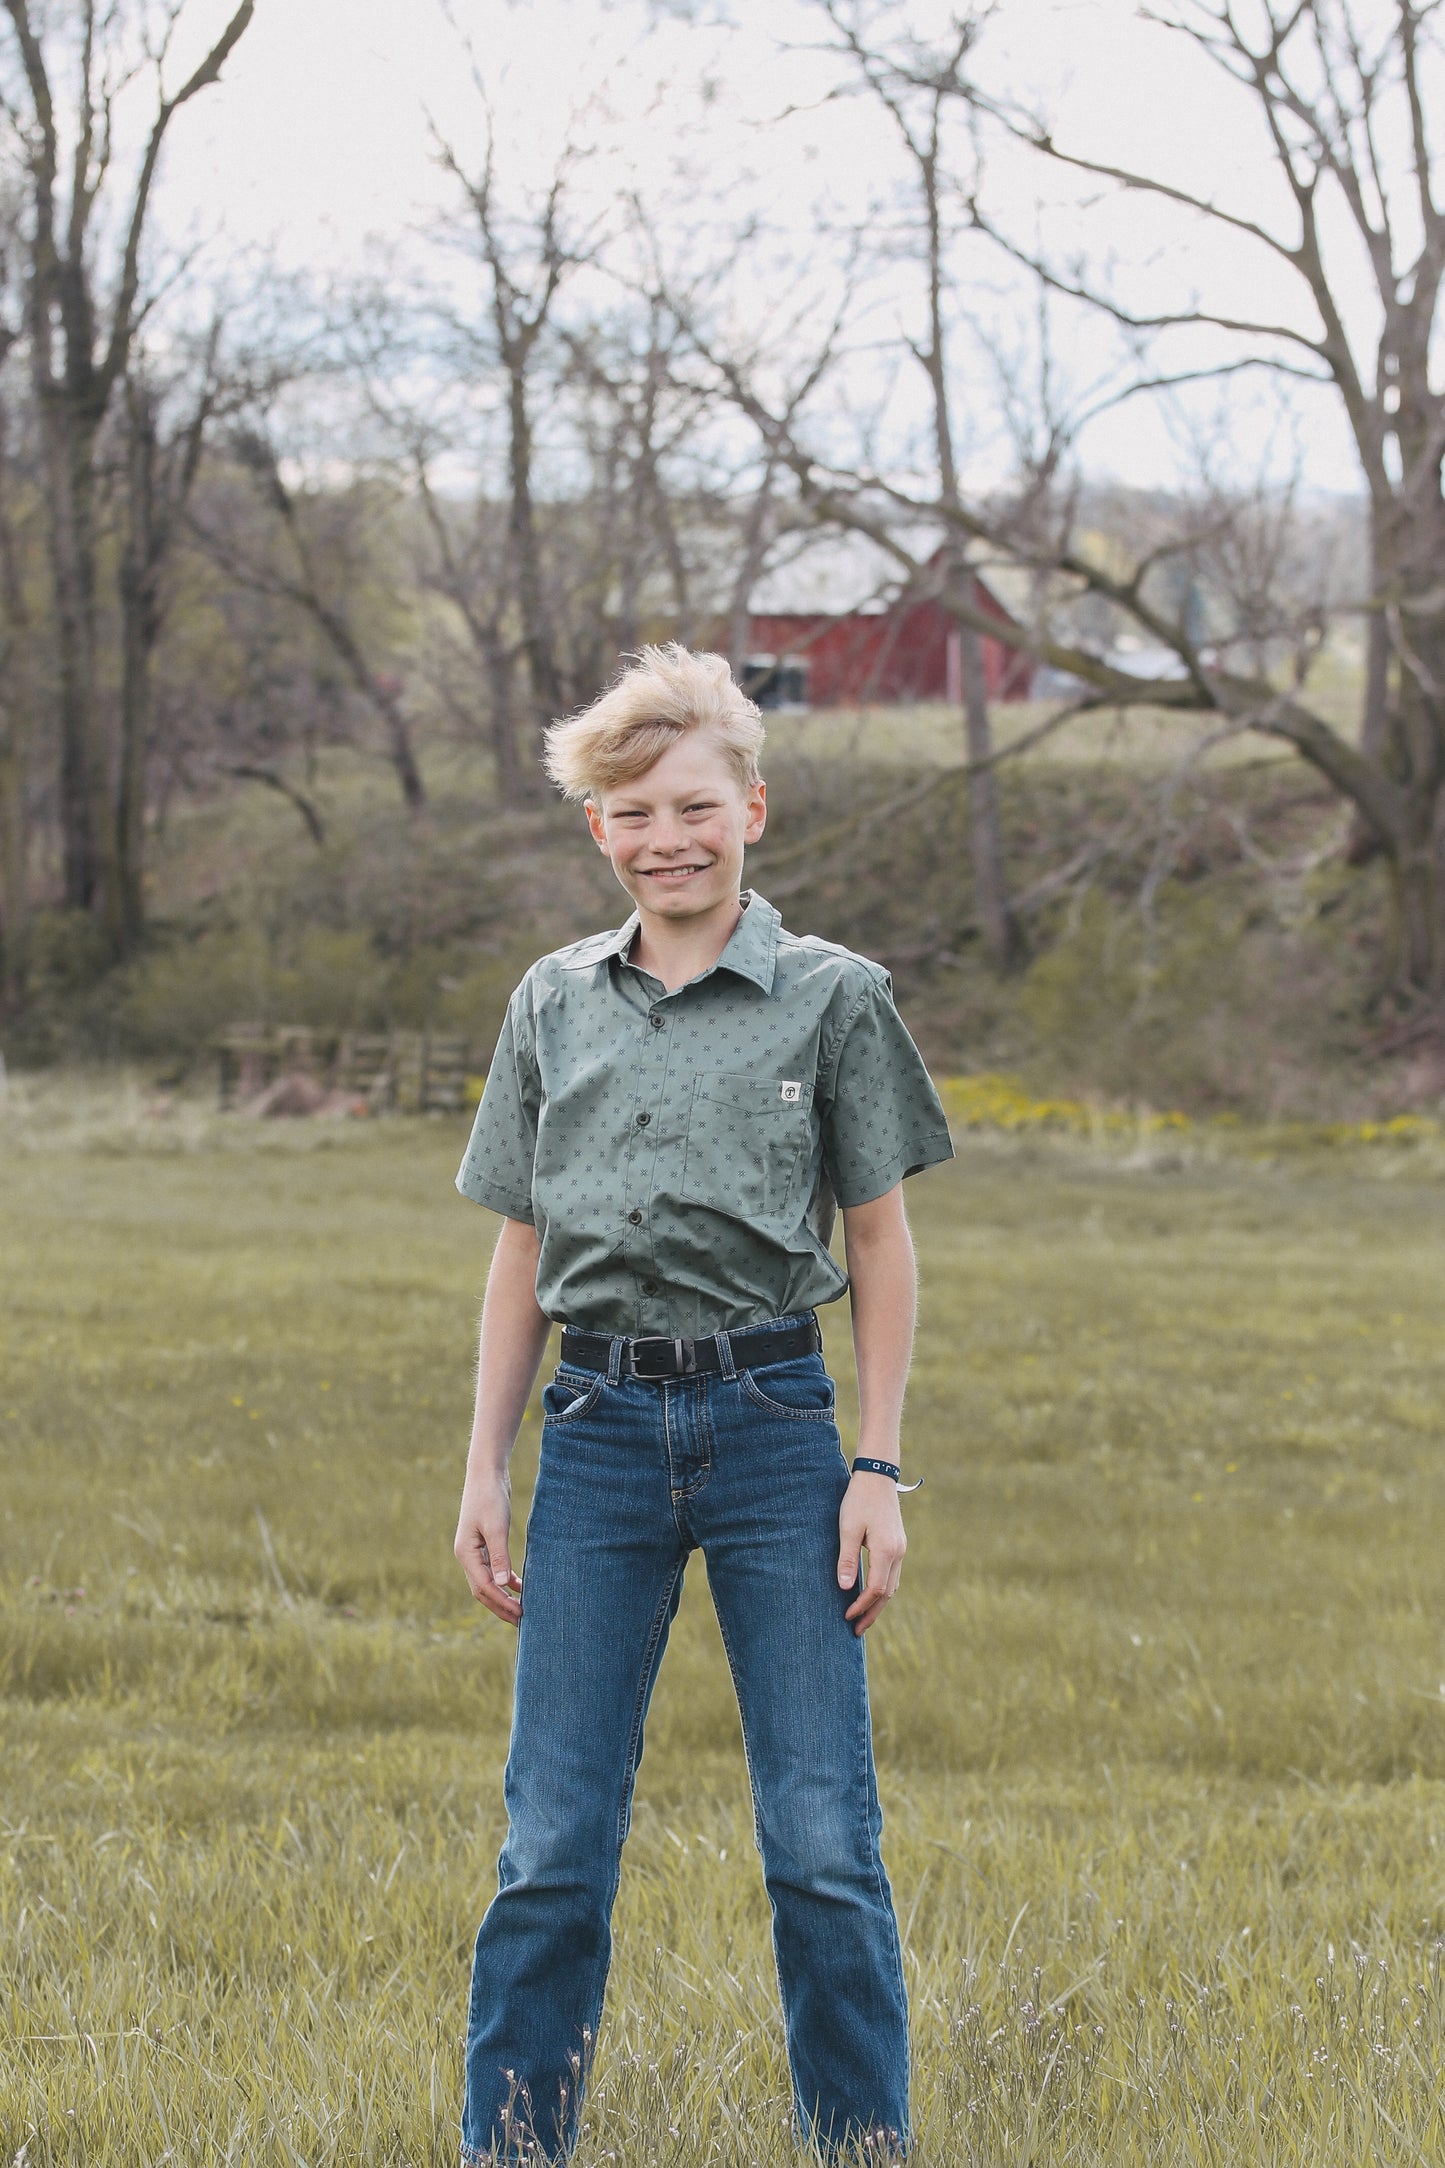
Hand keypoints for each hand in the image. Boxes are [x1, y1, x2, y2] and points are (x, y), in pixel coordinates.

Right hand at [454, 1470, 521, 1625]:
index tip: (521, 1615)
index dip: (502, 1603)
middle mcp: (467, 1555)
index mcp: (466, 1553)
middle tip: (522, 1621)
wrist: (486, 1474)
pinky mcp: (484, 1543)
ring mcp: (474, 1550)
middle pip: (483, 1590)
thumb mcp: (496, 1527)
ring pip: (487, 1582)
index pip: (484, 1587)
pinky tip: (520, 1586)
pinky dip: (505, 1580)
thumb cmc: (490, 1497)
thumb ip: (499, 1556)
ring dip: (503, 1596)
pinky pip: (493, 1569)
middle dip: (501, 1607)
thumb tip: (503, 1585)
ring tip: (522, 1609)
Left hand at [838, 1471, 905, 1635]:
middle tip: (856, 1630)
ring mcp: (901, 1548)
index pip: (876, 1590)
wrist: (877, 1476)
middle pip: (888, 1593)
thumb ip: (847, 1559)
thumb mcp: (848, 1528)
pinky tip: (871, 1594)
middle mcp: (898, 1552)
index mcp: (886, 1550)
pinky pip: (893, 1574)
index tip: (846, 1617)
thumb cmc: (859, 1500)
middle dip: (872, 1613)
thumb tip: (846, 1588)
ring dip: (878, 1603)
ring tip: (863, 1617)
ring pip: (893, 1585)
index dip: (861, 1606)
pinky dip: (883, 1589)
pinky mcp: (898, 1544)